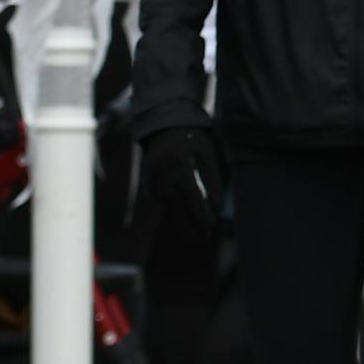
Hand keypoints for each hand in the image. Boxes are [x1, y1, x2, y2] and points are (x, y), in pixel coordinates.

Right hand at [140, 119, 222, 244]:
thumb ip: (213, 179)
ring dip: (186, 217)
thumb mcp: (207, 154)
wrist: (162, 128)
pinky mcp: (147, 186)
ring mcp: (152, 181)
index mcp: (179, 164)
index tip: (212, 226)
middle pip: (179, 207)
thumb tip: (217, 209)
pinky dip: (177, 208)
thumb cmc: (191, 141)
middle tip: (207, 235)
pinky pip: (165, 203)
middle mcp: (162, 174)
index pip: (193, 196)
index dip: (202, 214)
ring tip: (201, 230)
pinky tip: (186, 210)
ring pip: (172, 207)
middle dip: (194, 223)